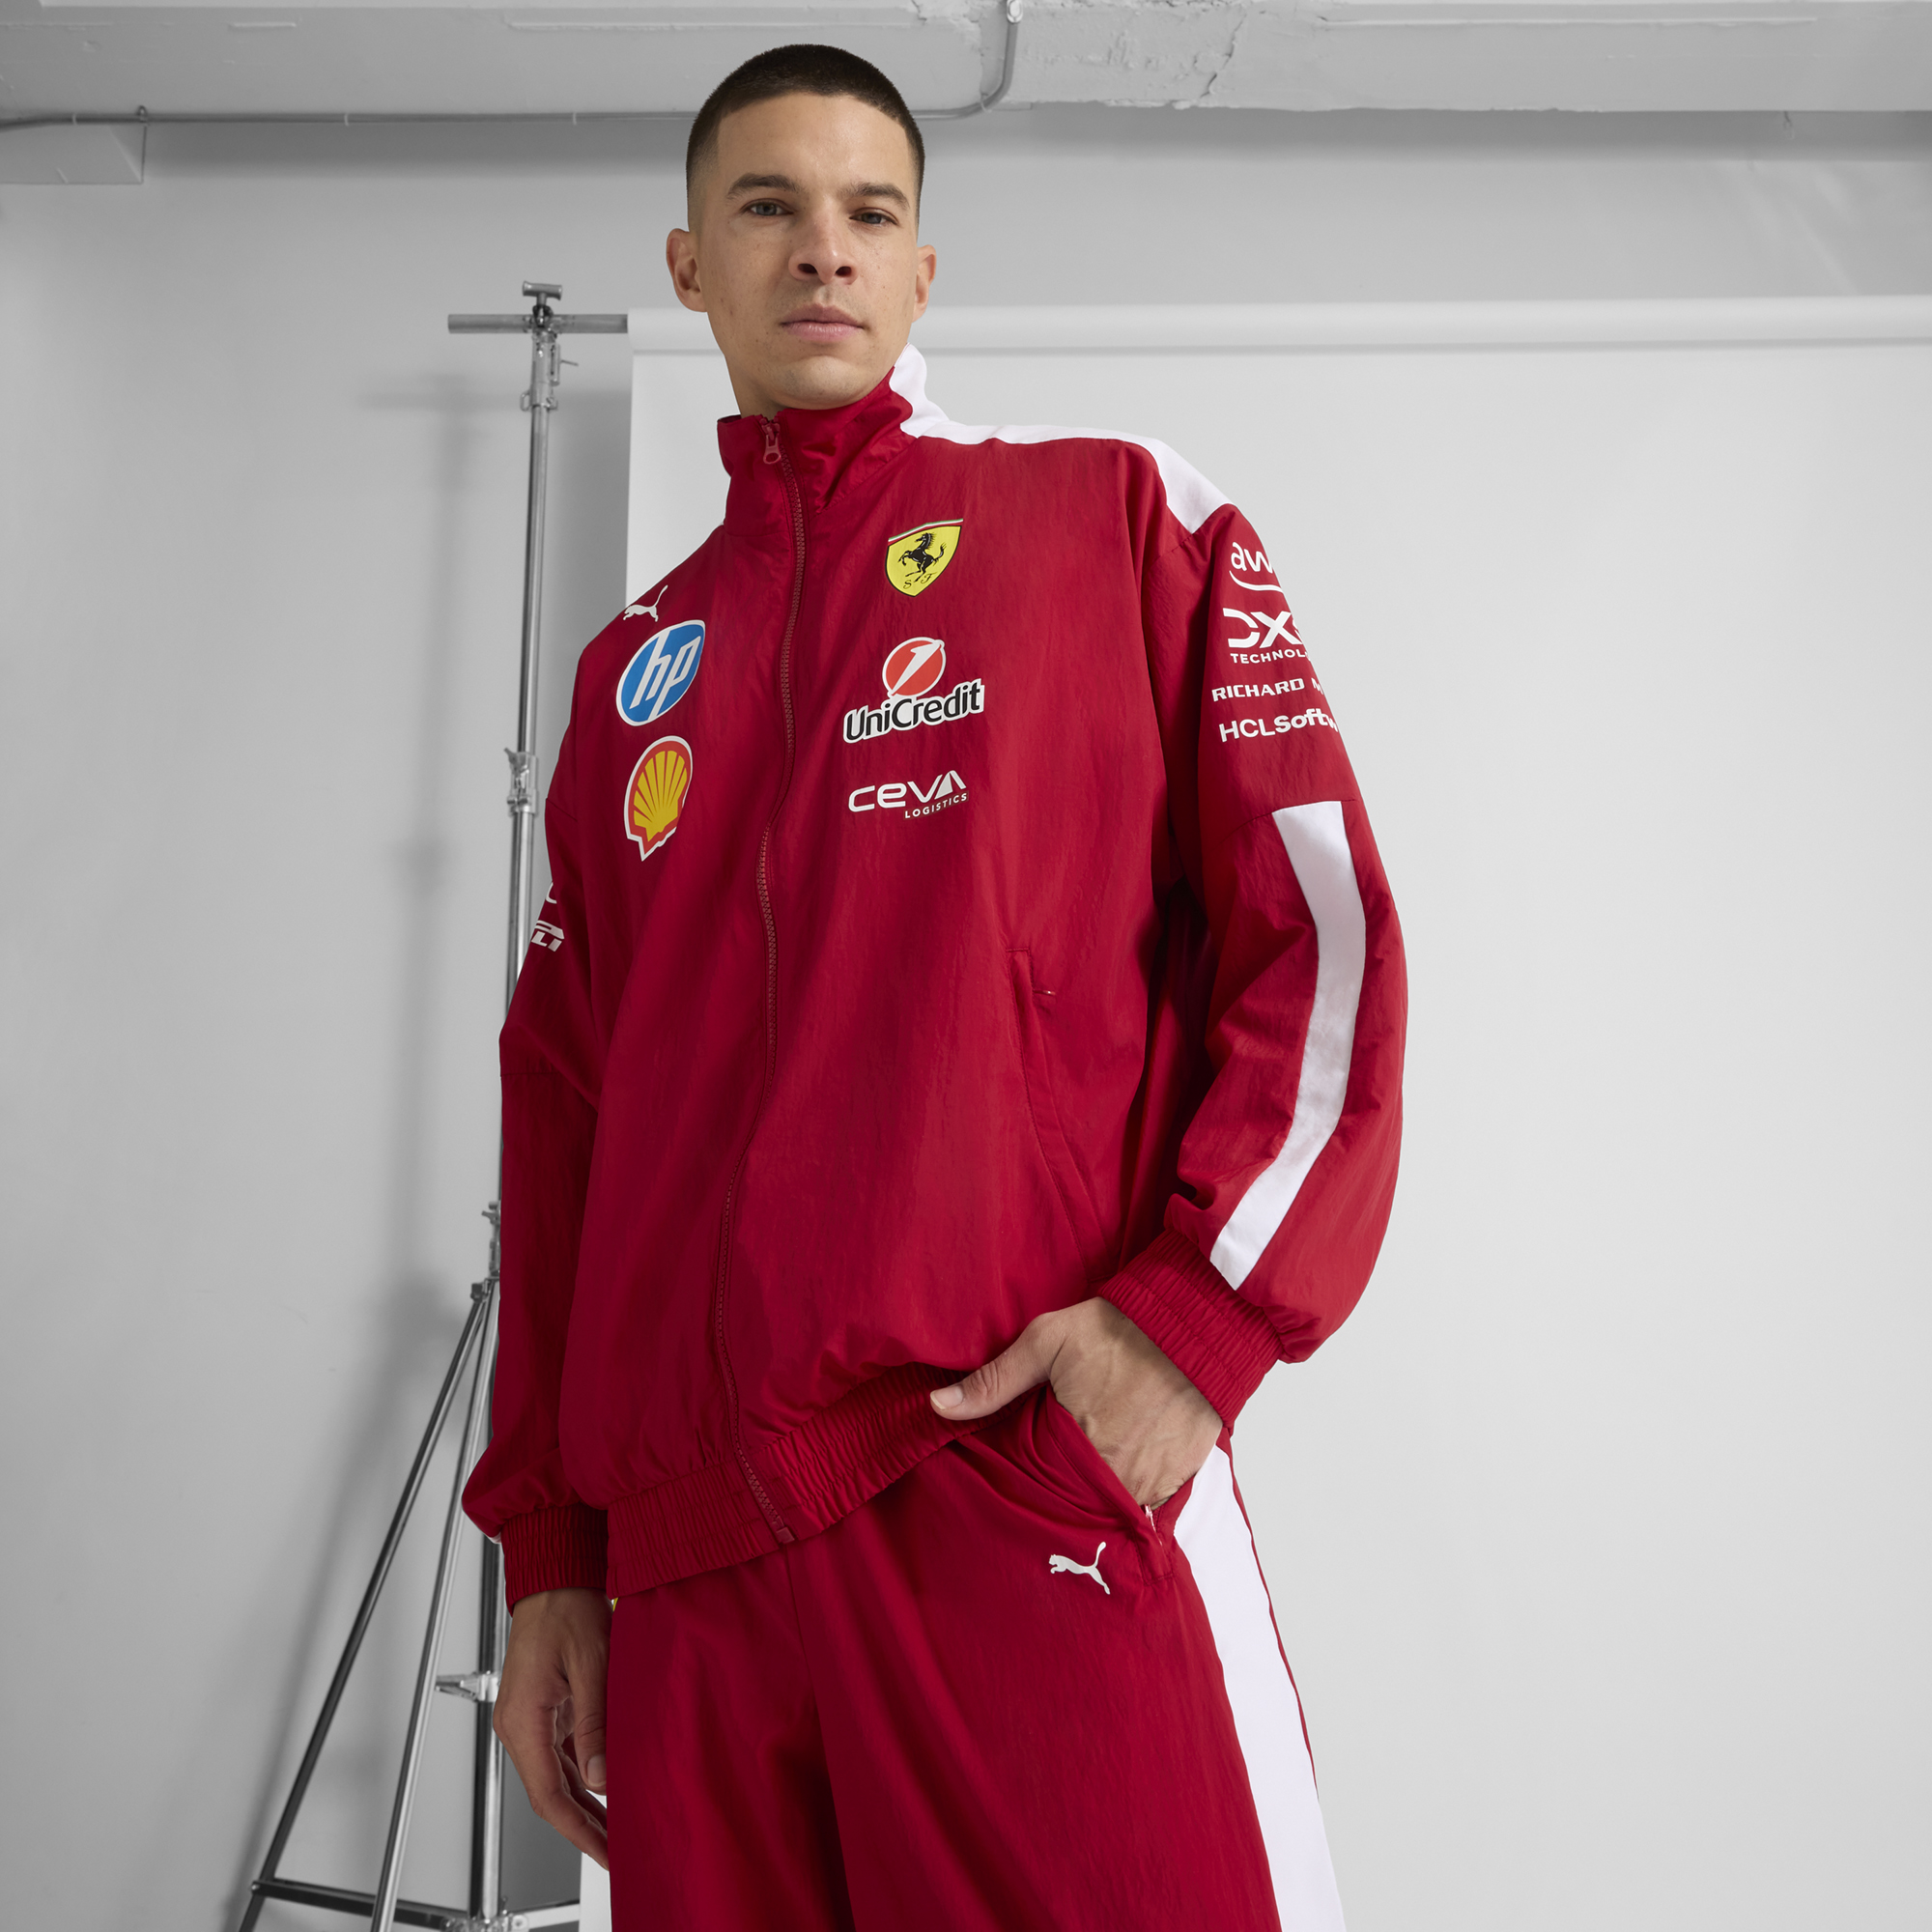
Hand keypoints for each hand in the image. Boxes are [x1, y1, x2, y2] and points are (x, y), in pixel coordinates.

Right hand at [494, 1586, 612, 1868]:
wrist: (554, 1579)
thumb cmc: (566, 1609)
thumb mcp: (591, 1664)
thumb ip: (595, 1723)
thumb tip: (602, 1776)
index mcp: (523, 1721)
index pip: (549, 1796)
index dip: (579, 1831)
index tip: (604, 1853)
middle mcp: (519, 1726)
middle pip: (551, 1794)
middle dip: (583, 1828)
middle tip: (616, 1853)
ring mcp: (530, 1721)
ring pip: (557, 1778)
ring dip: (585, 1805)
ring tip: (617, 1830)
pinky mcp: (544, 1711)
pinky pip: (561, 1756)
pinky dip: (583, 1778)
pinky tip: (606, 1789)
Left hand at [930, 1298, 1221, 1508]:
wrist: (1195, 1322)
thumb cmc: (1118, 1329)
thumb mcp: (1047, 1341)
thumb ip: (994, 1380)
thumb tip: (938, 1407)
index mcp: (1076, 1446)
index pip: (1040, 1491)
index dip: (1031, 1489)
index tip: (1024, 1483)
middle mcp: (1116, 1473)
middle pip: (1077, 1505)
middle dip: (1064, 1498)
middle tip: (1054, 1483)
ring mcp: (1152, 1479)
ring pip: (1114, 1510)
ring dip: (1098, 1499)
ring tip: (1085, 1482)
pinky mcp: (1182, 1477)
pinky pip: (1150, 1505)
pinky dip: (1135, 1495)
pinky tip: (1123, 1474)